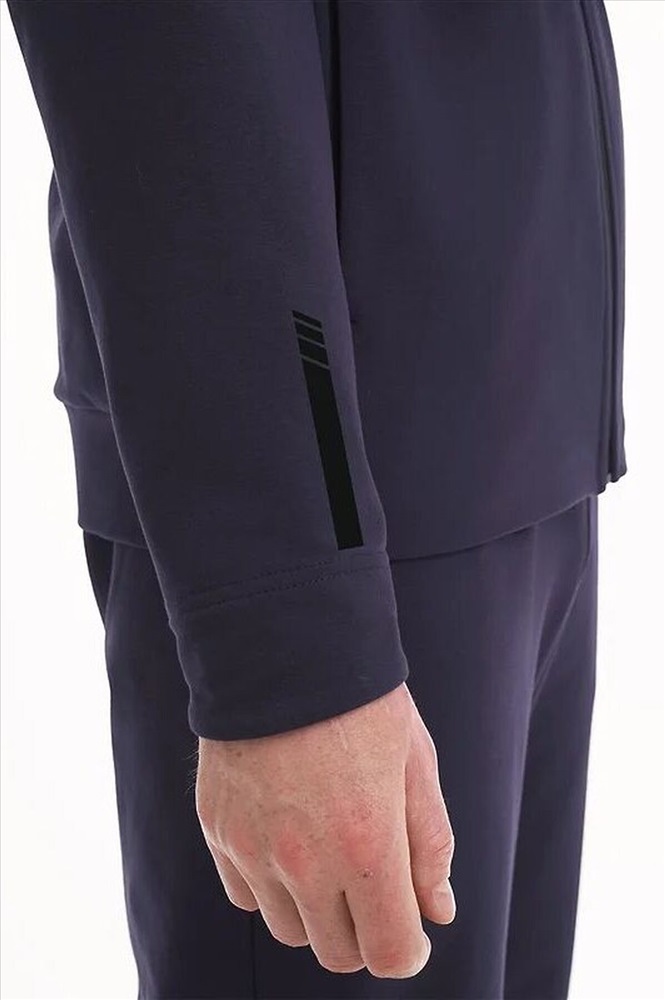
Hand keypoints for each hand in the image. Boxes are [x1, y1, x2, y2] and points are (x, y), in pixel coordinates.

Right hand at [196, 681, 454, 978]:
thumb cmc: (362, 700)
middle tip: (372, 882)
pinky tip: (286, 839)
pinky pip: (245, 895)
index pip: (390, 953)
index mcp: (367, 844)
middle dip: (365, 931)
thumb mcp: (415, 762)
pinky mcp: (218, 830)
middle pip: (338, 952)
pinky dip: (269, 885)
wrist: (283, 645)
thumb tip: (437, 912)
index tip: (412, 927)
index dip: (409, 948)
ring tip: (326, 852)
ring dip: (315, 911)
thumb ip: (430, 845)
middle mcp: (304, 861)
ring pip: (288, 929)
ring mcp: (253, 849)